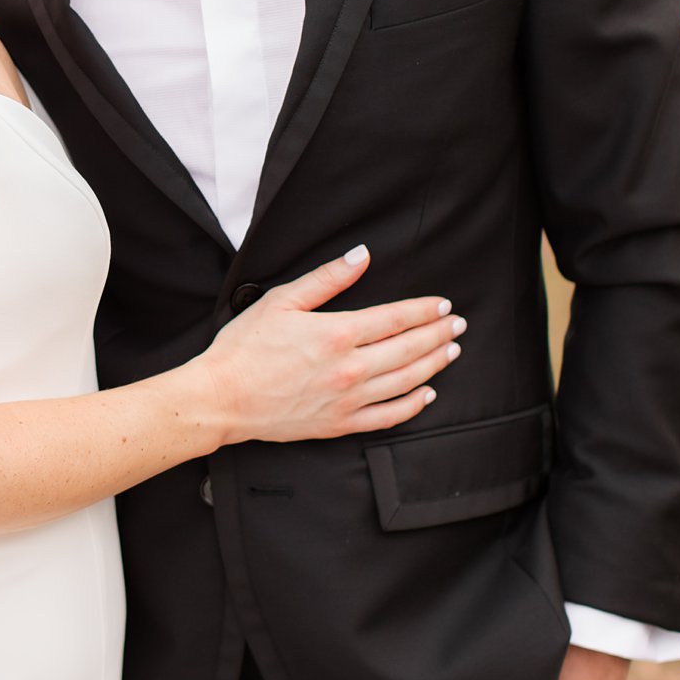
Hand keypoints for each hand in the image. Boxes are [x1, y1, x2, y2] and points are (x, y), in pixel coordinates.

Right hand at [202, 244, 463, 445]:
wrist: (222, 398)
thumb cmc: (245, 347)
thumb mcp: (281, 300)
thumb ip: (327, 278)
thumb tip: (361, 256)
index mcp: (337, 333)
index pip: (396, 318)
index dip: (424, 310)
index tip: (443, 305)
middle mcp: (350, 368)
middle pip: (409, 349)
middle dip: (438, 335)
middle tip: (458, 325)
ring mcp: (348, 399)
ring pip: (406, 381)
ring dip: (434, 365)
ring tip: (451, 352)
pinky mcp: (339, 424)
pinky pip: (388, 416)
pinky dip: (413, 404)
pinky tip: (426, 393)